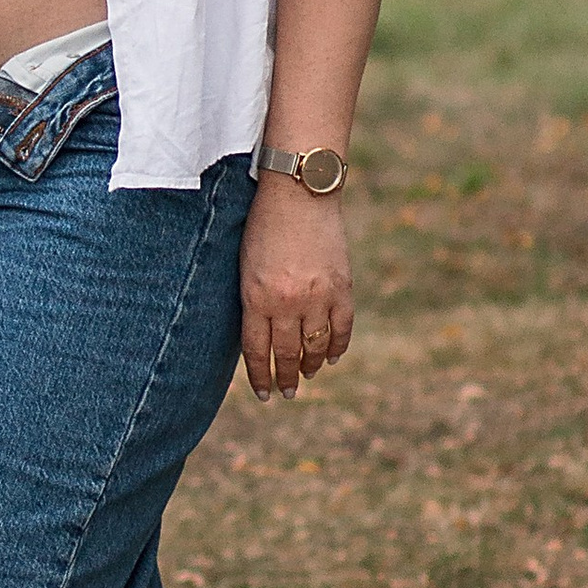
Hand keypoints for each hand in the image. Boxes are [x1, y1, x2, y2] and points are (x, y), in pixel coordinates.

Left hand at [239, 174, 352, 398]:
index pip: (256, 350)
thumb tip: (260, 337)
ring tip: (305, 376)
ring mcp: (318, 296)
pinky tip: (329, 357)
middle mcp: (287, 302)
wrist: (299, 194)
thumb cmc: (263, 226)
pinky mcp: (342, 287)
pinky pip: (342, 328)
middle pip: (286, 354)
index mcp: (256, 297)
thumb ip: (253, 301)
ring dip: (310, 366)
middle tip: (286, 394)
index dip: (259, 376)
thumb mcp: (245, 266)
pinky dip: (336, 347)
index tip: (262, 393)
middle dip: (285, 378)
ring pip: (315, 346)